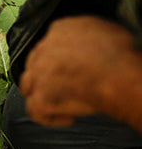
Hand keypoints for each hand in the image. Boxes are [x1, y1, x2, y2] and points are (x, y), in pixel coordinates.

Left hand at [19, 16, 141, 128]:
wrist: (119, 75)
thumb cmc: (120, 54)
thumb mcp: (106, 30)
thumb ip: (89, 35)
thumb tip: (92, 45)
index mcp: (60, 29)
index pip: (49, 43)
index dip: (58, 58)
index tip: (70, 67)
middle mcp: (43, 49)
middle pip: (35, 64)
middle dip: (46, 76)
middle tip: (65, 86)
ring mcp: (37, 74)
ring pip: (28, 85)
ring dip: (41, 94)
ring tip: (60, 101)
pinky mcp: (39, 97)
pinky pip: (35, 110)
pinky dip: (49, 118)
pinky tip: (68, 119)